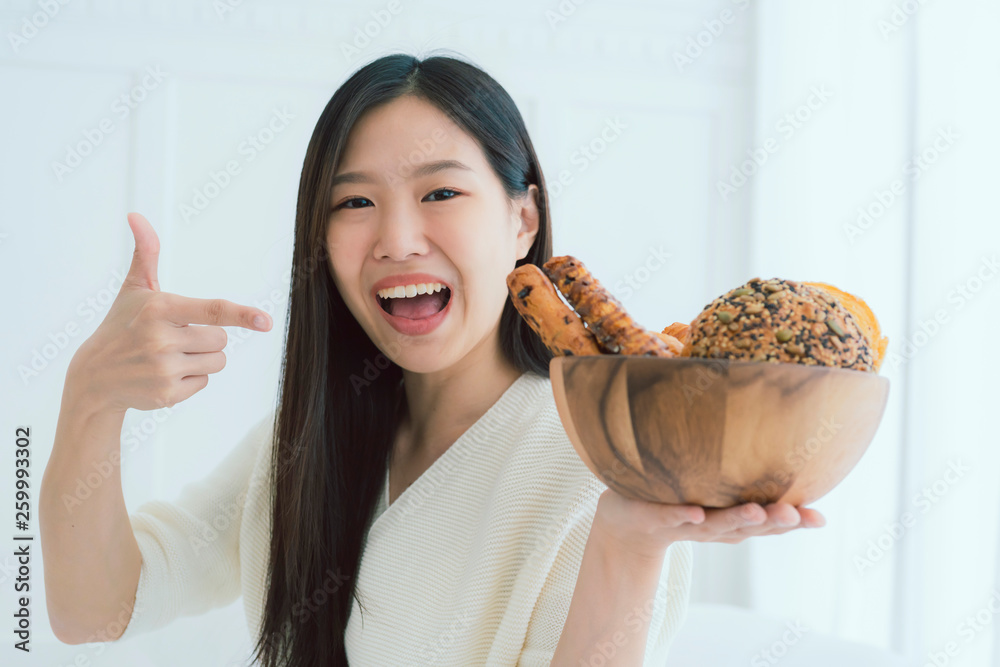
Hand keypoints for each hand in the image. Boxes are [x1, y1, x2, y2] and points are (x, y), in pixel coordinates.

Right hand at [68, 212, 273, 413]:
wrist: (94, 376)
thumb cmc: (122, 325)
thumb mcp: (134, 289)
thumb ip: (146, 253)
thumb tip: (137, 216)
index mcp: (159, 309)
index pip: (211, 310)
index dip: (241, 314)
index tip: (265, 321)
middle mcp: (161, 339)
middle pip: (221, 338)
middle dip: (206, 337)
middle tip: (175, 337)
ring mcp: (164, 369)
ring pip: (218, 361)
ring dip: (203, 358)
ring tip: (170, 355)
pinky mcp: (167, 394)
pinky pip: (204, 382)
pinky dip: (190, 379)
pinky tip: (164, 373)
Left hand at [591, 486, 825, 560]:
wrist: (627, 522)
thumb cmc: (679, 497)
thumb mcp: (714, 485)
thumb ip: (740, 469)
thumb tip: (774, 430)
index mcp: (731, 517)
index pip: (768, 521)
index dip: (794, 522)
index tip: (820, 519)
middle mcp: (714, 525)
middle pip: (748, 525)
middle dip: (773, 521)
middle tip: (796, 514)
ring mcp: (685, 522)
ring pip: (714, 524)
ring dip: (736, 519)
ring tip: (757, 511)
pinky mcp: (654, 516)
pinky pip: (670, 516)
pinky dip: (684, 516)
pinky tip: (697, 514)